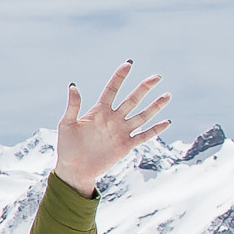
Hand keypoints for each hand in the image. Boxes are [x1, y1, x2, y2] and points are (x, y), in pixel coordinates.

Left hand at [54, 61, 168, 194]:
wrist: (74, 170)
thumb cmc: (67, 147)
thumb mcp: (67, 124)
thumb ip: (73, 106)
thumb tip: (73, 85)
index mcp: (99, 111)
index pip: (112, 90)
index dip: (120, 77)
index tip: (129, 64)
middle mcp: (113, 119)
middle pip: (132, 100)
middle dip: (144, 88)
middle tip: (157, 76)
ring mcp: (121, 132)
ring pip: (142, 116)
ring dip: (155, 106)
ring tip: (167, 95)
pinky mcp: (126, 146)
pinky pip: (144, 136)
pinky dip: (155, 130)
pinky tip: (166, 122)